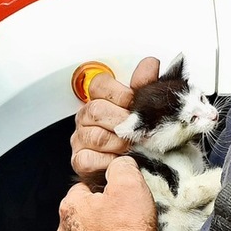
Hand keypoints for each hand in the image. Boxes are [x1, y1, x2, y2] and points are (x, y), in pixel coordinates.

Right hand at [71, 57, 159, 175]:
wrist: (133, 165)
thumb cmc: (137, 134)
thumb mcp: (144, 107)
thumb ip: (145, 85)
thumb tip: (150, 64)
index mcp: (100, 99)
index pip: (99, 84)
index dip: (118, 92)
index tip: (132, 101)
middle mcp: (86, 117)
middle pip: (96, 110)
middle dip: (122, 120)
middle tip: (138, 129)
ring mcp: (81, 139)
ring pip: (95, 136)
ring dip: (119, 142)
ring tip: (132, 146)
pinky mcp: (80, 161)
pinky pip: (88, 159)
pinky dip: (108, 161)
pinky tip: (120, 159)